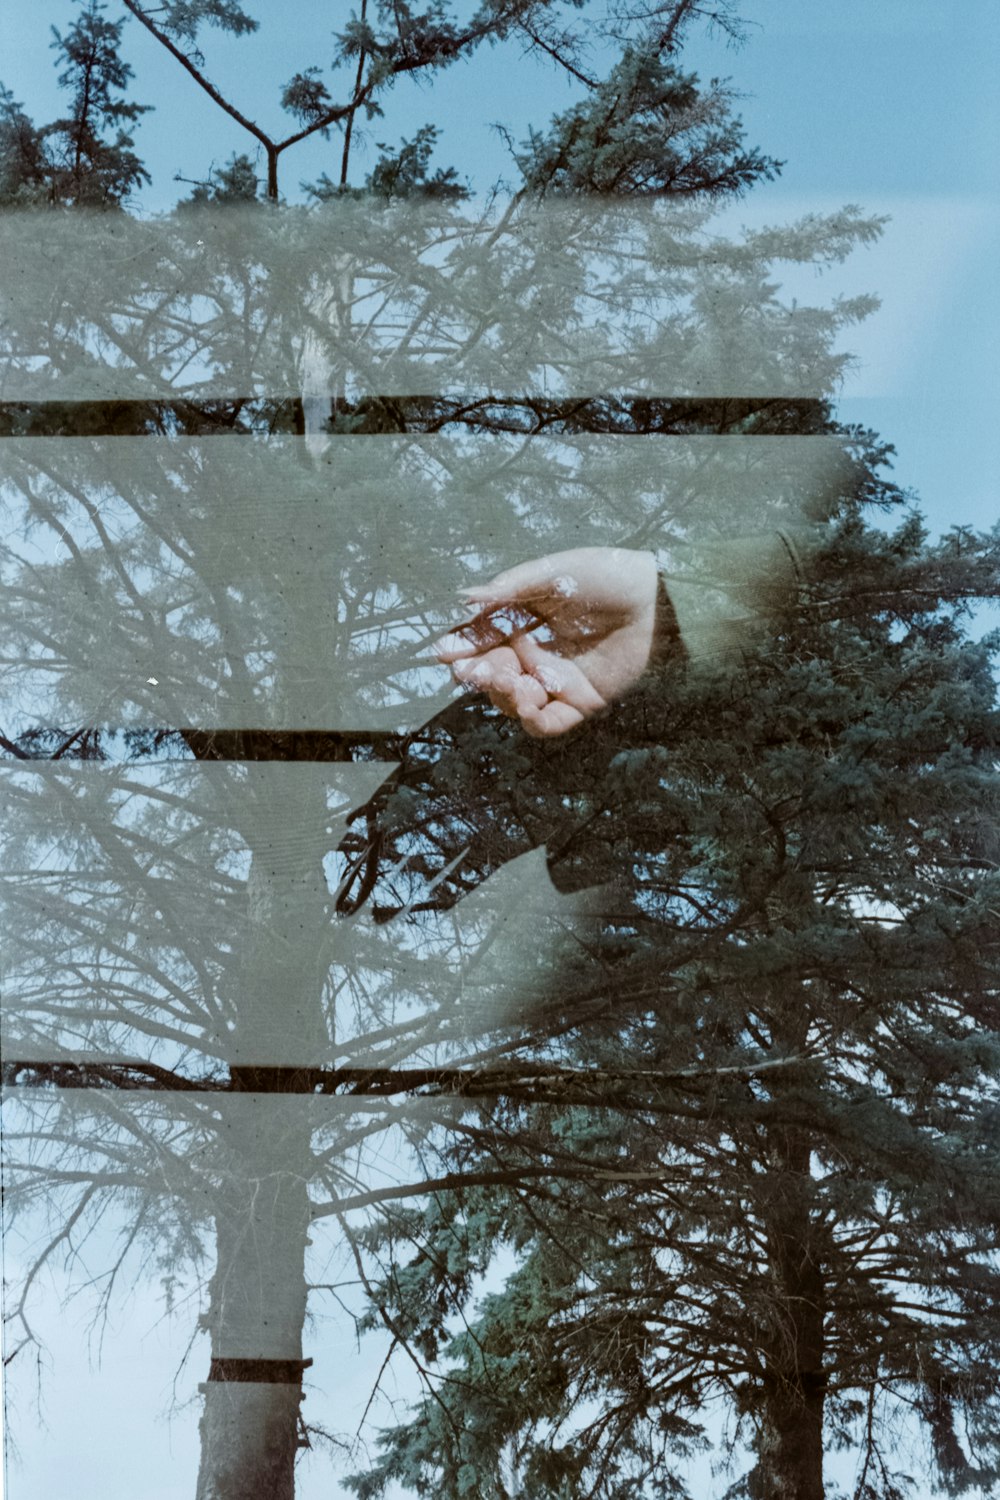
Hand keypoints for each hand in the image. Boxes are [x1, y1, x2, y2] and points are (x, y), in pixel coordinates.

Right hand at [436, 547, 658, 737]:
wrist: (658, 601)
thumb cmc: (608, 576)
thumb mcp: (554, 572)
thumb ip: (511, 588)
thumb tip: (466, 597)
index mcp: (523, 620)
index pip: (482, 638)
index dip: (462, 647)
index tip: (444, 652)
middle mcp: (535, 652)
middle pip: (492, 673)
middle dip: (479, 675)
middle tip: (476, 671)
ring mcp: (557, 679)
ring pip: (514, 701)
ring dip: (505, 696)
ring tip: (514, 682)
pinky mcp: (581, 701)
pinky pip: (549, 723)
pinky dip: (534, 721)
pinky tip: (530, 707)